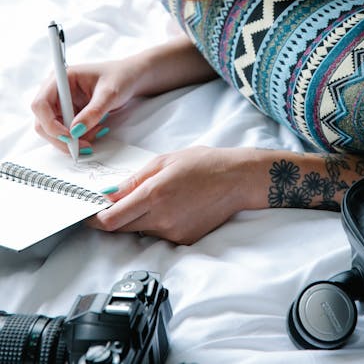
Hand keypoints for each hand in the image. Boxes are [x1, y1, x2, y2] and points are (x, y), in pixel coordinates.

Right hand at [31, 59, 140, 152]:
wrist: (129, 79)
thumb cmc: (120, 77)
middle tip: (83, 146)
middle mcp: (56, 92)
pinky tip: (97, 129)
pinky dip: (80, 137)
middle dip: (62, 138)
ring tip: (98, 131)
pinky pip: (66, 133)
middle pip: (43, 122)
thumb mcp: (110, 93)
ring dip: (73, 139)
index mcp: (61, 79)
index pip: (41, 104)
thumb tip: (76, 131)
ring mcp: (61, 104)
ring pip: (54, 131)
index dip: (50, 124)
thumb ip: (93, 112)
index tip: (69, 136)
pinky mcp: (68, 114)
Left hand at [88, 146, 253, 244]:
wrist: (237, 180)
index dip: (94, 219)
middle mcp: (161, 218)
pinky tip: (172, 206)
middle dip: (111, 219)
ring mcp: (173, 233)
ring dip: (136, 219)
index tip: (88, 214)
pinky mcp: (184, 240)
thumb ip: (134, 180)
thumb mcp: (164, 161)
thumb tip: (109, 194)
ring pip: (140, 231)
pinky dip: (156, 223)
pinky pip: (159, 235)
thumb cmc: (204, 164)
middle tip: (113, 204)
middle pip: (121, 229)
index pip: (111, 219)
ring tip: (154, 198)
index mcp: (154, 194)